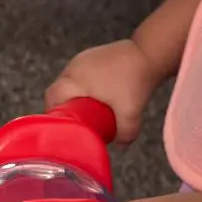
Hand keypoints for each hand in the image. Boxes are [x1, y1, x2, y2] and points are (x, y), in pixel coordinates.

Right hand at [45, 39, 160, 144]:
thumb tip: (120, 148)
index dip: (55, 115)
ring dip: (75, 97)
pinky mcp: (92, 56)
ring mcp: (82, 59)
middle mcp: (74, 66)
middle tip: (76, 123)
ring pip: (69, 83)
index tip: (65, 128)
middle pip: (58, 91)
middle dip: (65, 108)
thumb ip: (125, 134)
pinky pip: (79, 76)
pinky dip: (84, 87)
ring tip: (87, 112)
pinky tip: (98, 97)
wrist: (149, 54)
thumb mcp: (130, 113)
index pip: (52, 98)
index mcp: (75, 78)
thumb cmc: (135, 81)